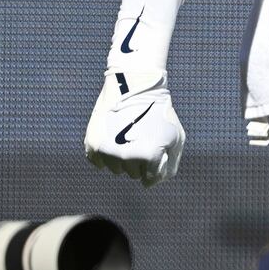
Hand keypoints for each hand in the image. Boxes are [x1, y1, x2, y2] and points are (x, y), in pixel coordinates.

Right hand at [84, 67, 184, 186]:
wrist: (136, 86)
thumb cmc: (159, 112)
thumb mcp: (175, 137)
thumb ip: (170, 165)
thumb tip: (152, 182)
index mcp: (149, 156)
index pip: (150, 179)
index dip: (155, 164)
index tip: (156, 147)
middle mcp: (127, 157)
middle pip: (133, 175)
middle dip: (140, 161)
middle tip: (143, 136)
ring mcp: (108, 151)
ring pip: (117, 170)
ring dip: (124, 158)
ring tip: (130, 134)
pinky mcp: (93, 145)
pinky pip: (100, 163)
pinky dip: (107, 154)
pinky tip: (115, 135)